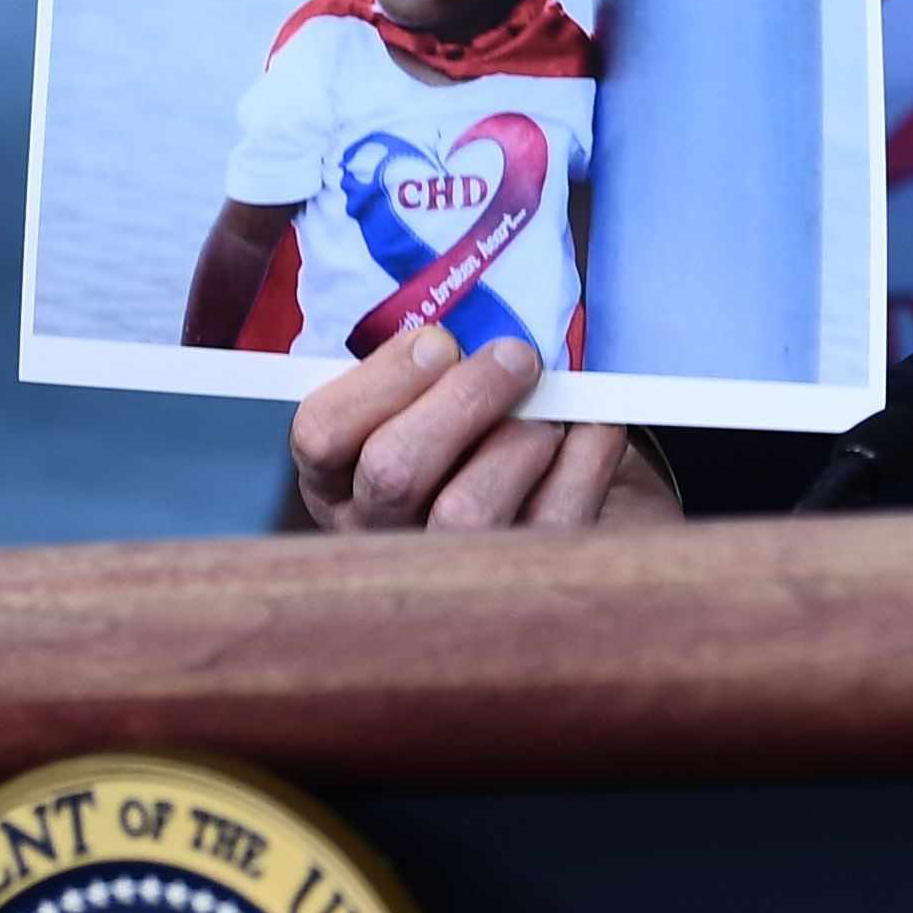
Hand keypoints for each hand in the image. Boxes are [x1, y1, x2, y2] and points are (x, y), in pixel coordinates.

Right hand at [286, 322, 682, 532]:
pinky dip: (587, 456)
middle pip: (393, 470)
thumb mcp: (434, 395)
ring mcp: (447, 571)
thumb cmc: (486, 429)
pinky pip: (556, 518)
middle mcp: (379, 534)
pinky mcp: (526, 583)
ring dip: (523, 436)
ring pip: (467, 508)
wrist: (568, 503)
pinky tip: (593, 428)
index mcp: (341, 480)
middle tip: (516, 357)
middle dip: (464, 397)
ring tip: (549, 413)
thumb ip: (430, 363)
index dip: (382, 379)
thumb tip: (465, 329)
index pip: (319, 434)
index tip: (440, 341)